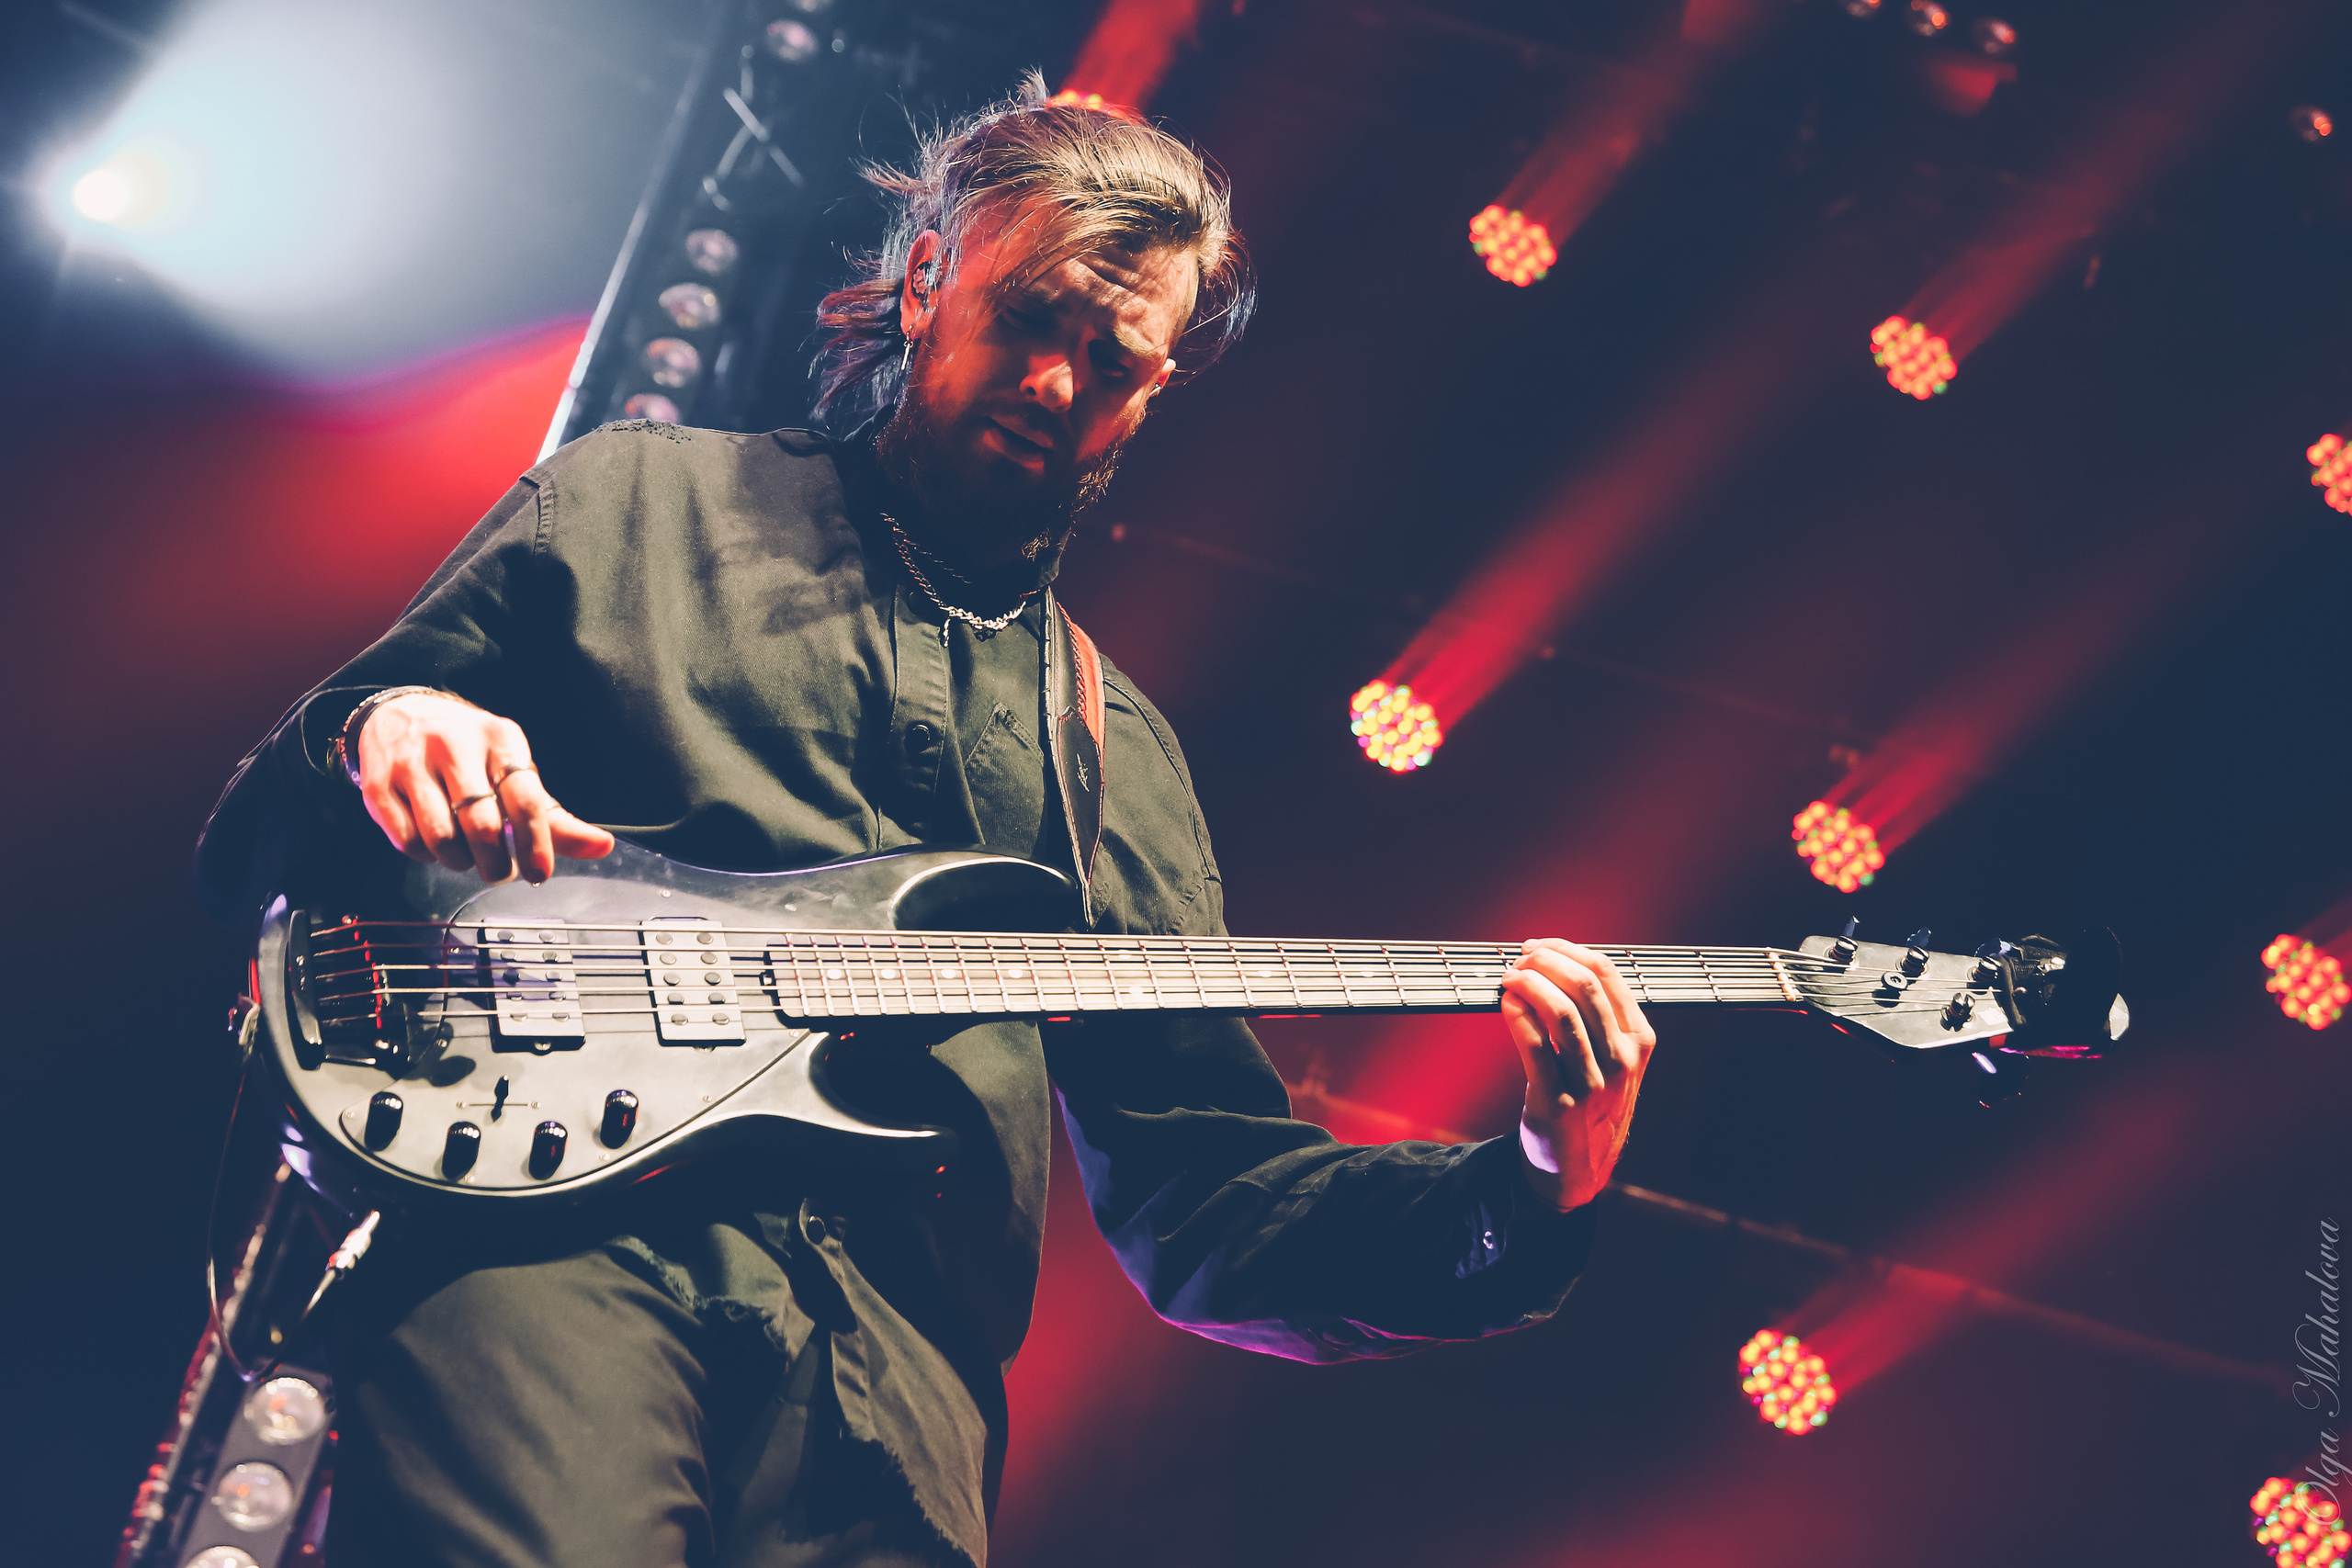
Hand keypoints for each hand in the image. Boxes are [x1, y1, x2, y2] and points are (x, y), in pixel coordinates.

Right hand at [352, 693, 614, 882]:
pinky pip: (406, 841)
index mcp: (500, 740)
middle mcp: (455, 746)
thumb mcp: (512, 769)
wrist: (399, 714)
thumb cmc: (468, 752)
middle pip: (482, 826)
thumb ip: (553, 815)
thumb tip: (603, 847)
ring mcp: (413, 764)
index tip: (539, 873)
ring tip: (466, 856)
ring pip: (442, 838)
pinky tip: (433, 845)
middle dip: (495, 863)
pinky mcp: (379, 785)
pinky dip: (425, 856)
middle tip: (499, 871)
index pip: (525, 800)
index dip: (535, 844)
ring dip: (459, 862)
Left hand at [1500, 938, 1655, 1211]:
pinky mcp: (1557, 1101)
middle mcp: (1620, 1060)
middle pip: (1583, 986)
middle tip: (1521, 958)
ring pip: (1558, 1012)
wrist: (1578, 1167)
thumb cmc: (1593, 1102)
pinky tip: (1507, 1003)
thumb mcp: (1617, 1060)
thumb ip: (1601, 1016)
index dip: (1567, 950)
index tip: (1540, 946)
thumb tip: (1559, 962)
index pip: (1607, 973)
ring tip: (1509, 978)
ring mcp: (1591, 1083)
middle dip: (1545, 960)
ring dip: (1527, 983)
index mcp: (1638, 1040)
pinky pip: (1533, 1045)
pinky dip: (1516, 1014)